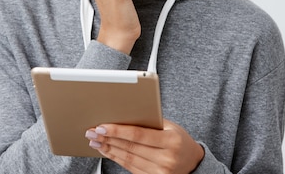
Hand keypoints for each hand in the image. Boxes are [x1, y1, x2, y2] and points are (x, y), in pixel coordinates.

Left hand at [85, 119, 204, 173]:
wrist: (192, 162)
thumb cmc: (179, 140)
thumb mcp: (171, 127)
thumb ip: (151, 122)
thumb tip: (124, 116)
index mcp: (171, 141)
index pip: (139, 135)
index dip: (118, 131)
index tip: (102, 126)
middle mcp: (166, 158)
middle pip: (130, 147)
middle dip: (108, 139)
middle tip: (92, 132)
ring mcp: (159, 172)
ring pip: (127, 159)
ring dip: (109, 149)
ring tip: (95, 141)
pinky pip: (130, 167)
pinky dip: (116, 158)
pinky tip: (108, 151)